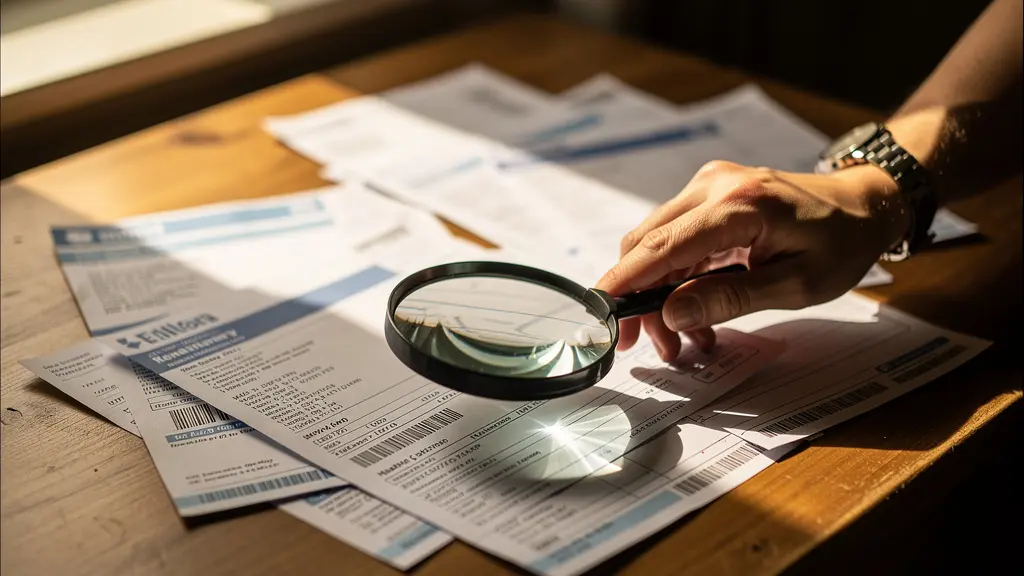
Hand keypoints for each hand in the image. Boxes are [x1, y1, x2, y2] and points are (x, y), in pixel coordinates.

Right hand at [595, 160, 910, 360]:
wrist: (864, 204)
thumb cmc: (841, 244)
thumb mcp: (796, 285)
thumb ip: (730, 297)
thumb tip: (673, 314)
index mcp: (741, 203)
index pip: (665, 244)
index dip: (627, 280)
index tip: (599, 310)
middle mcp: (715, 184)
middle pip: (649, 242)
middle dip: (639, 298)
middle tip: (641, 346)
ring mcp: (709, 185)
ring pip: (658, 243)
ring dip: (658, 293)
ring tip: (678, 342)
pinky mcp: (709, 194)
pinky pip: (677, 238)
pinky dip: (676, 277)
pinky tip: (692, 313)